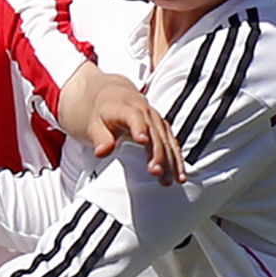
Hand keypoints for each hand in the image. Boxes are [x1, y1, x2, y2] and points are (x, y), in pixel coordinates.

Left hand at [62, 69, 181, 178]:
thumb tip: (102, 152)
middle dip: (158, 153)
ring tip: (176, 179)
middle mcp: (146, 113)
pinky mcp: (163, 130)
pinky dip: (177, 160)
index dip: (139, 127)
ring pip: (167, 141)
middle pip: (155, 133)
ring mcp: (157, 121)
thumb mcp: (94, 124)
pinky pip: (172, 145)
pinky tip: (180, 175)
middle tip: (156, 172)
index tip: (142, 140)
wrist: (114, 97)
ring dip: (172, 160)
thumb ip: (99, 137)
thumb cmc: (103, 114)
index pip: (134, 116)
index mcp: (126, 108)